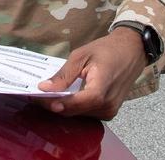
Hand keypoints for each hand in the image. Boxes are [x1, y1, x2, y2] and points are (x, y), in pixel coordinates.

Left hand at [31, 27, 147, 119]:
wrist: (131, 52)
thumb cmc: (107, 50)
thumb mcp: (82, 55)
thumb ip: (64, 74)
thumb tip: (45, 88)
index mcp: (105, 85)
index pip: (85, 100)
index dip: (65, 103)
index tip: (45, 99)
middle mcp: (109, 102)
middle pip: (76, 110)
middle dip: (53, 104)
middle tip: (33, 95)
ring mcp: (110, 110)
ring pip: (78, 114)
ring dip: (61, 106)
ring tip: (43, 95)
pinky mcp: (108, 112)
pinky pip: (85, 113)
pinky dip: (71, 106)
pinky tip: (60, 97)